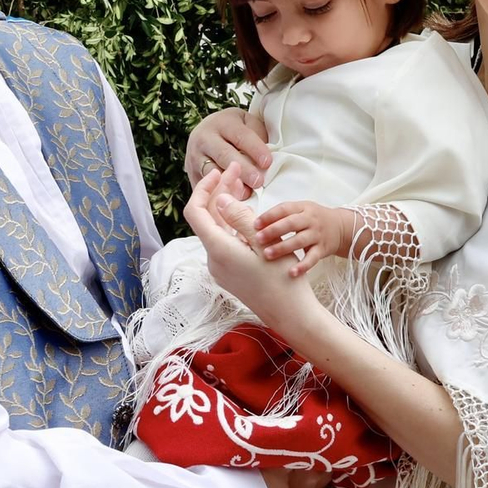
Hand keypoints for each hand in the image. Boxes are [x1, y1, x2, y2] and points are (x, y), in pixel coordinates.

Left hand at [182, 166, 321, 331]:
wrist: (291, 315)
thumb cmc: (282, 280)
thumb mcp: (264, 243)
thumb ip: (240, 218)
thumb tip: (219, 198)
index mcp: (219, 250)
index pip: (196, 211)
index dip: (205, 188)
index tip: (221, 172)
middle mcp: (214, 259)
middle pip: (208, 219)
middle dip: (221, 193)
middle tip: (238, 172)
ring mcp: (221, 268)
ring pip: (218, 230)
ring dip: (228, 208)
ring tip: (245, 188)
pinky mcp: (231, 274)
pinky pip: (226, 243)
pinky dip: (234, 225)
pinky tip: (249, 217)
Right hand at [185, 108, 269, 195]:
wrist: (207, 134)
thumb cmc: (235, 131)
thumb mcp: (248, 125)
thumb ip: (258, 137)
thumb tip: (266, 161)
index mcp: (222, 122)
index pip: (240, 136)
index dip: (255, 149)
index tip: (267, 162)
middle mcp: (204, 137)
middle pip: (224, 155)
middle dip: (243, 169)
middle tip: (258, 181)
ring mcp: (195, 156)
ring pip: (212, 172)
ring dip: (230, 184)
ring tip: (247, 193)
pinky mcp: (192, 174)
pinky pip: (205, 186)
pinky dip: (219, 193)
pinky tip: (233, 199)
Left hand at [252, 200, 355, 277]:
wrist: (341, 228)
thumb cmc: (312, 220)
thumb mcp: (299, 211)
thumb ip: (279, 216)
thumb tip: (252, 221)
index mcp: (301, 208)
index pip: (283, 209)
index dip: (269, 216)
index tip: (255, 224)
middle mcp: (310, 219)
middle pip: (291, 223)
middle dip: (273, 230)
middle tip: (257, 239)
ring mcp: (317, 235)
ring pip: (300, 241)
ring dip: (283, 248)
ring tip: (267, 255)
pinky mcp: (323, 249)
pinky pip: (312, 258)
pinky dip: (303, 266)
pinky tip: (292, 272)